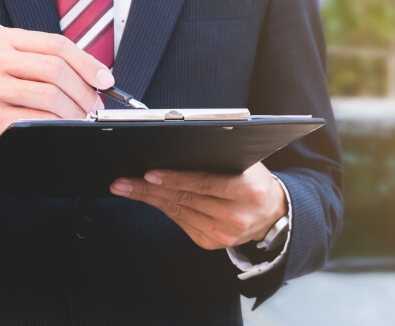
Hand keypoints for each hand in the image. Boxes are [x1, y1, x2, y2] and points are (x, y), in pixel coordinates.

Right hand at [0, 28, 114, 160]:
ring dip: (75, 110)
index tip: (106, 79)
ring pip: (51, 96)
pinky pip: (40, 119)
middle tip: (95, 104)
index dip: (87, 63)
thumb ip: (57, 63)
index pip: (57, 45)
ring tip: (81, 116)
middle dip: (84, 90)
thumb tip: (100, 76)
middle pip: (56, 69)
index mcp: (5, 40)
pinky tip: (63, 126)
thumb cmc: (5, 93)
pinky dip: (60, 124)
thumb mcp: (23, 67)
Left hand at [110, 163, 287, 249]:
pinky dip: (163, 209)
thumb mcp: (247, 165)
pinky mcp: (211, 243)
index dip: (174, 179)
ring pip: (178, 212)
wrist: (271, 214)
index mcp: (247, 191)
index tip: (149, 174)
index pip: (204, 183)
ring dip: (149, 200)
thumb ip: (219, 159)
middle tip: (122, 182)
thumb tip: (176, 150)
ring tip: (126, 188)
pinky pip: (181, 222)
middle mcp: (235, 216)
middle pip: (185, 200)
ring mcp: (223, 234)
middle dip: (149, 190)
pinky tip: (148, 199)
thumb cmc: (255, 182)